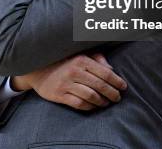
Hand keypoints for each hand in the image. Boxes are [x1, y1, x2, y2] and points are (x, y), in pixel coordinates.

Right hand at [11, 53, 126, 110]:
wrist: (38, 69)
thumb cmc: (63, 61)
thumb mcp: (79, 54)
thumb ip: (97, 58)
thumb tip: (112, 70)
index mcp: (81, 60)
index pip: (105, 73)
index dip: (117, 82)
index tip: (123, 87)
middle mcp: (74, 71)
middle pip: (100, 86)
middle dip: (112, 93)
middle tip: (117, 97)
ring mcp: (66, 84)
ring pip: (91, 96)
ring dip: (102, 102)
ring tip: (107, 102)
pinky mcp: (59, 95)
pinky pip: (79, 104)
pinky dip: (89, 107)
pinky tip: (94, 106)